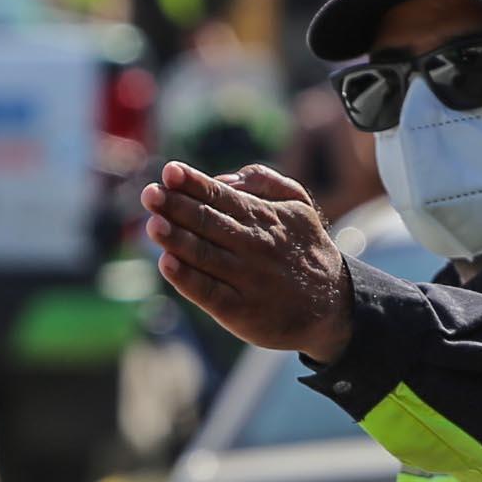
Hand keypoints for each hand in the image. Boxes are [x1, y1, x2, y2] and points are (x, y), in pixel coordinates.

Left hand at [143, 163, 355, 362]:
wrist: (332, 304)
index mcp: (263, 216)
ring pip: (204, 254)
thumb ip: (264, 182)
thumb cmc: (303, 248)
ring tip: (153, 225)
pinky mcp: (239, 310)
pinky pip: (208, 292)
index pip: (220, 196)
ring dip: (176, 238)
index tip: (169, 171)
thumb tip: (223, 178)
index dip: (192, 183)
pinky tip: (167, 264)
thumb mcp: (297, 205)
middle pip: (207, 222)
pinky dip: (187, 278)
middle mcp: (253, 245)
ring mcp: (246, 278)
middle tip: (149, 195)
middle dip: (175, 206)